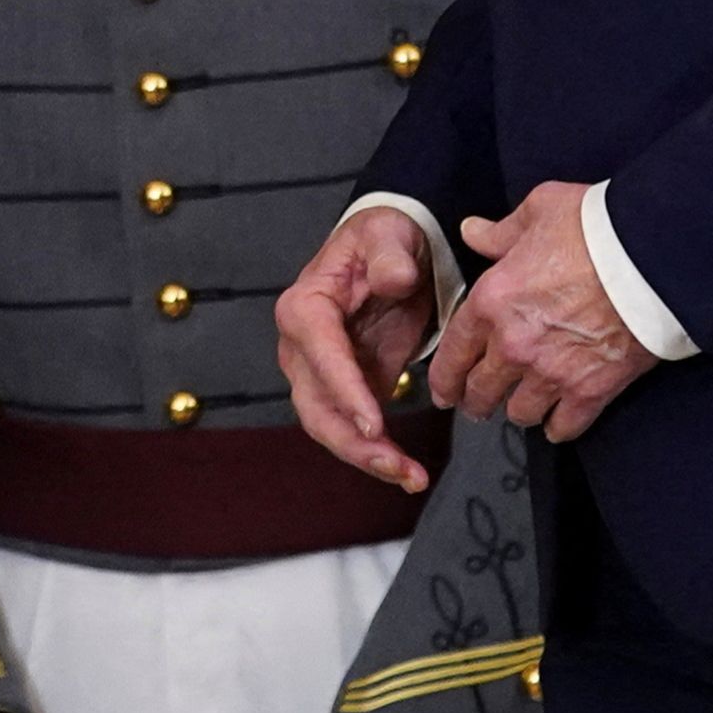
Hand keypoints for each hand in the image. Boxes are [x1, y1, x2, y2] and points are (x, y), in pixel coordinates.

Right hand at [275, 206, 443, 487]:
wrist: (390, 251)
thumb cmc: (384, 239)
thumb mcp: (389, 235)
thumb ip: (391, 257)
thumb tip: (395, 280)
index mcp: (305, 307)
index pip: (320, 354)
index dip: (345, 392)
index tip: (376, 425)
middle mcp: (301, 347)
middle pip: (316, 406)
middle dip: (355, 442)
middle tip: (398, 467)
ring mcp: (319, 374)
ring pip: (331, 427)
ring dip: (368, 458)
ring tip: (412, 478)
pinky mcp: (344, 391)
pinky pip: (354, 430)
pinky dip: (379, 453)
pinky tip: (409, 471)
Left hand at [428, 184, 657, 441]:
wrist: (652, 256)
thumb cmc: (594, 227)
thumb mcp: (539, 210)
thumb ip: (501, 232)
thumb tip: (473, 232)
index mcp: (492, 302)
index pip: (453, 354)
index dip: (443, 379)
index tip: (443, 392)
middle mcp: (514, 345)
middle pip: (481, 392)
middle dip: (475, 402)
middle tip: (479, 405)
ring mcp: (552, 372)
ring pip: (520, 414)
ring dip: (519, 411)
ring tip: (524, 407)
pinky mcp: (591, 389)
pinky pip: (565, 426)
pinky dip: (559, 428)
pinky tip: (558, 423)